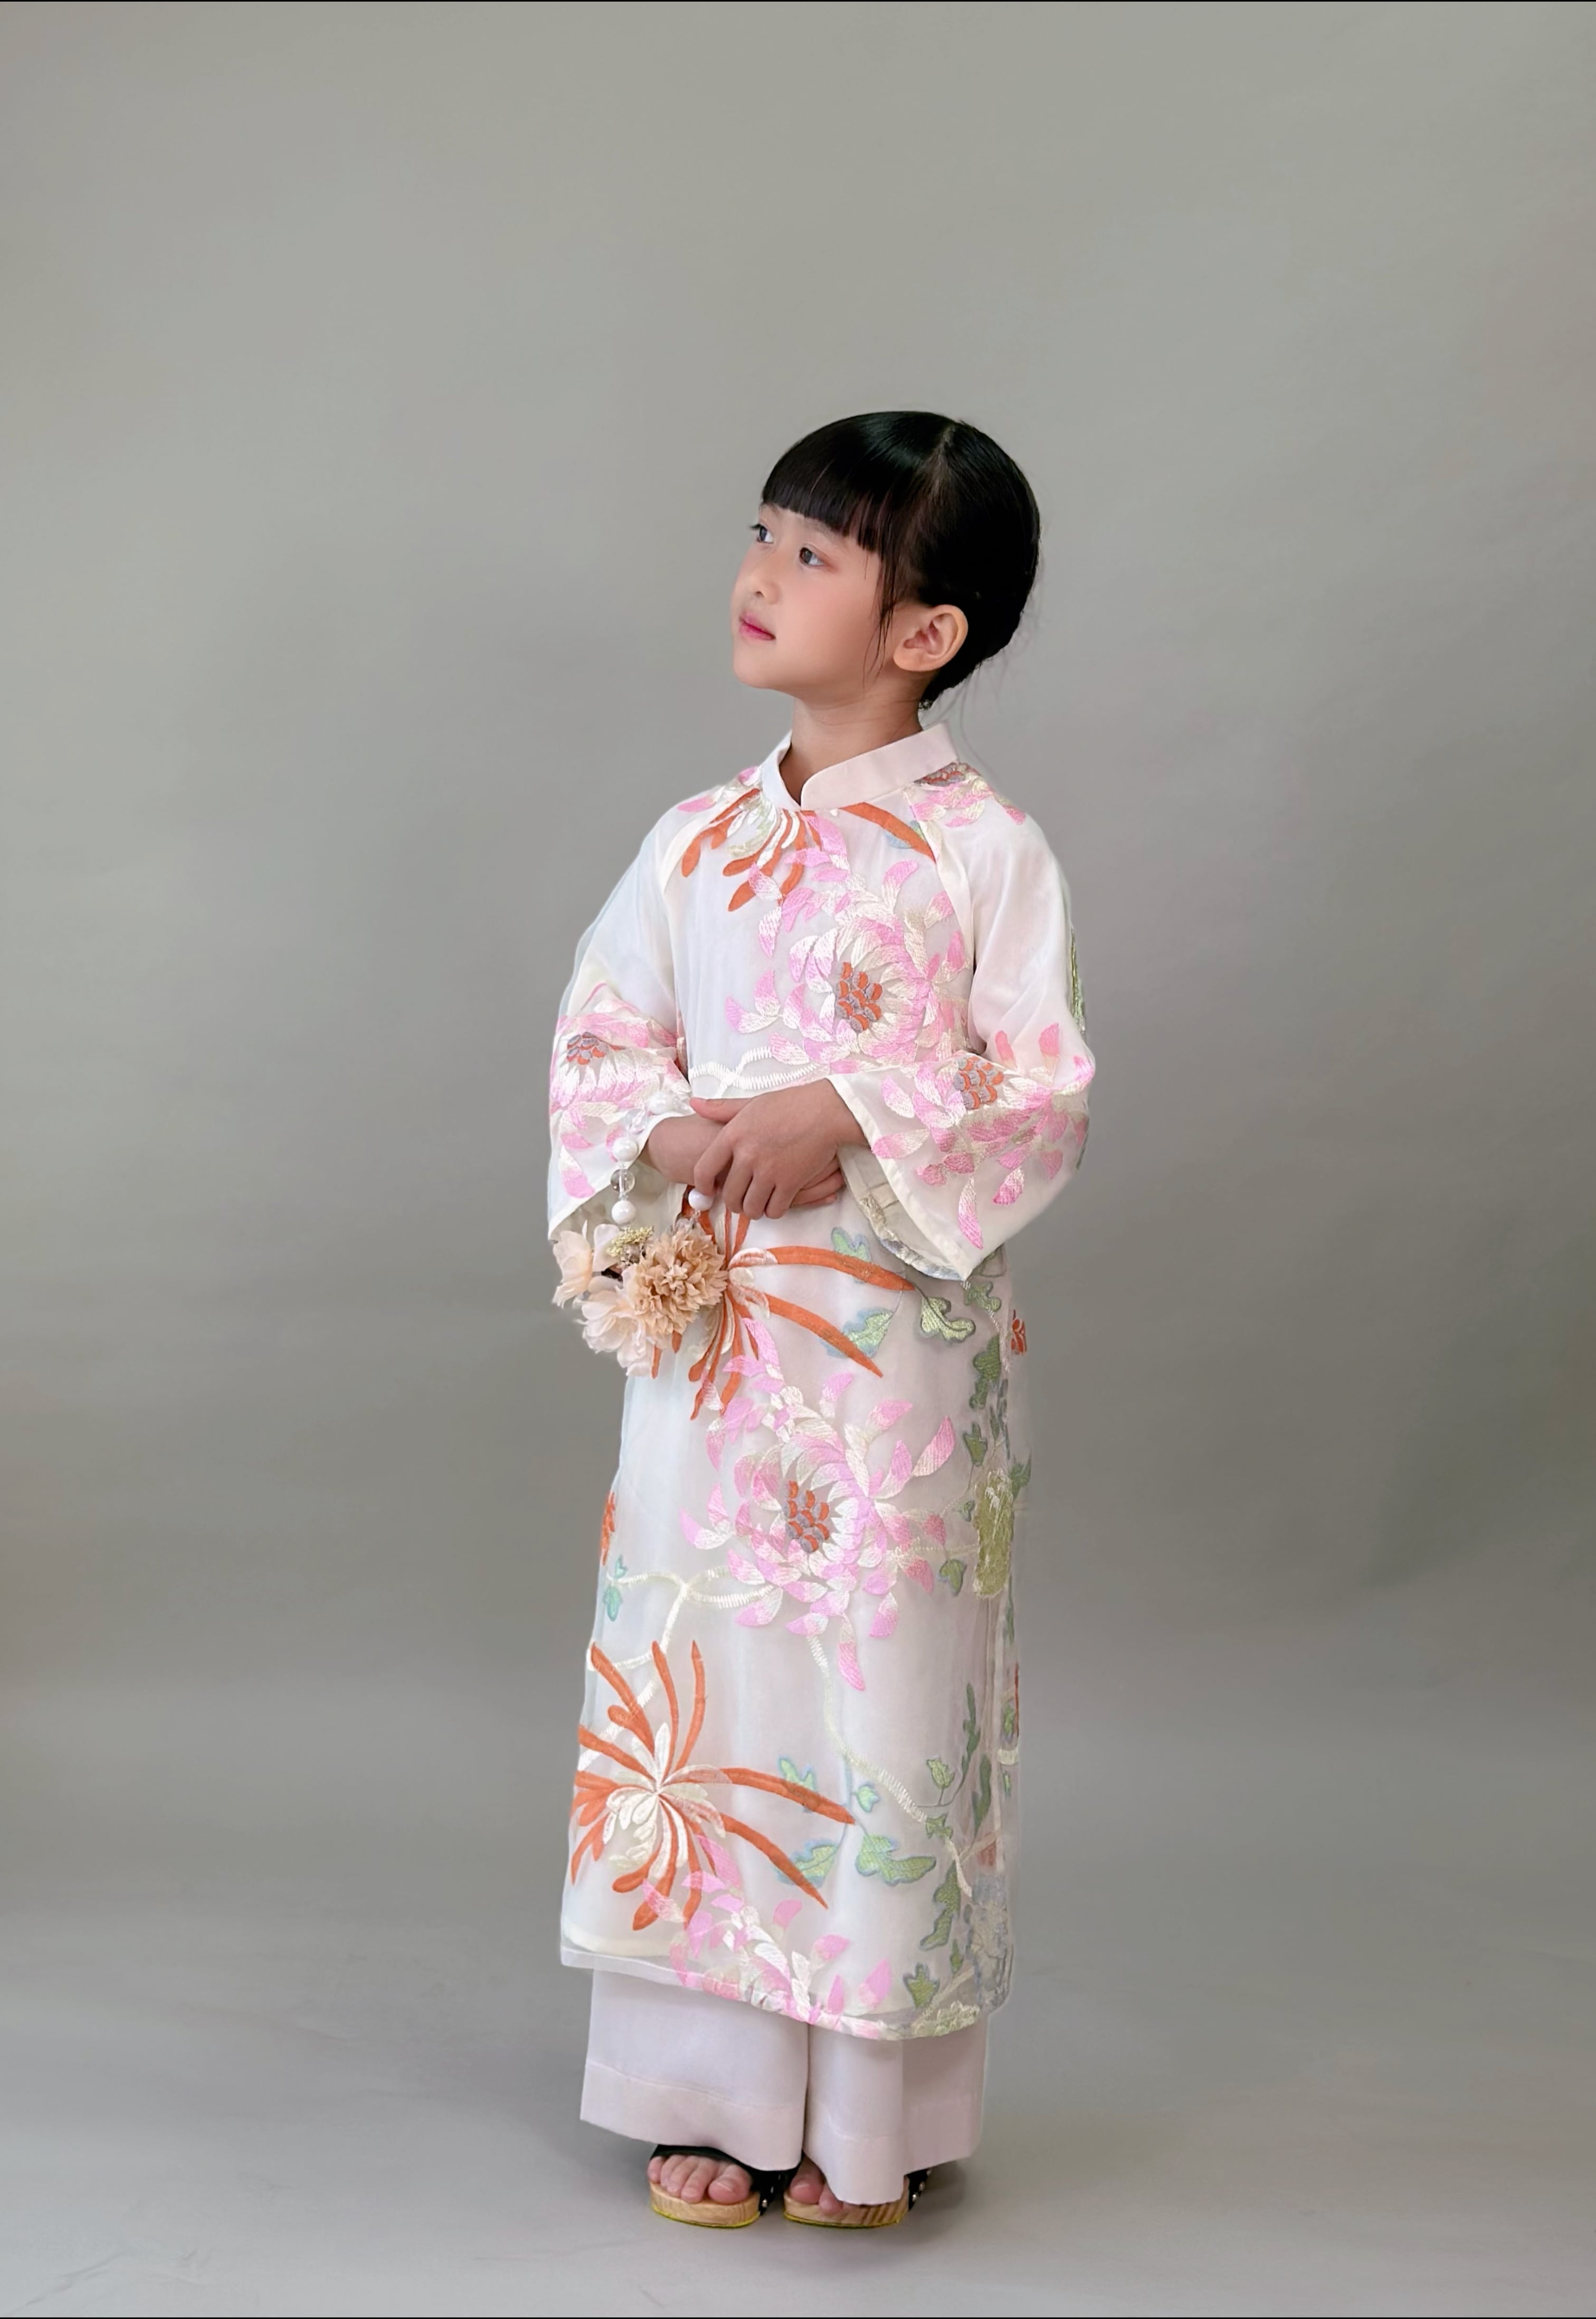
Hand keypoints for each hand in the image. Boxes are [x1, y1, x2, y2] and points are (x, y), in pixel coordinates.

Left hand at [687, 1082, 865, 1219]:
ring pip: (751, 1208)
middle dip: (733, 1203)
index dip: (702, 1186)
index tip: (708, 1191)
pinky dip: (774, 1210)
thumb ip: (721, 1109)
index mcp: (733, 1135)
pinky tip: (777, 1201)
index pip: (703, 1170)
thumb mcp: (751, 1103)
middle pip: (728, 1195)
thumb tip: (694, 1104)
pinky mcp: (790, 1183)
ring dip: (754, 1210)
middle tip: (740, 1200)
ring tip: (758, 1203)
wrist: (826, 1111)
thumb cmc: (789, 1103)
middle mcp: (747, 1156)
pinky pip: (775, 1210)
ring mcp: (769, 1171)